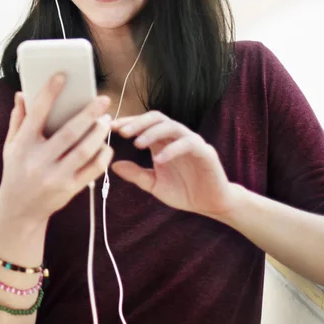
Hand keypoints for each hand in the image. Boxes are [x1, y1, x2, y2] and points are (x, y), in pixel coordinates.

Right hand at [0, 74, 113, 227]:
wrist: (19, 211)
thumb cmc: (16, 172)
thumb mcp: (10, 146)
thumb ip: (18, 120)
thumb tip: (21, 93)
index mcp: (22, 145)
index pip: (37, 114)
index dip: (49, 93)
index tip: (62, 76)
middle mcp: (38, 161)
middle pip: (68, 133)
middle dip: (88, 114)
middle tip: (103, 100)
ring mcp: (54, 177)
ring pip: (83, 151)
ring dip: (99, 134)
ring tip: (106, 121)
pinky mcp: (69, 189)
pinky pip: (92, 170)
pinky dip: (102, 156)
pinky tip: (106, 145)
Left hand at [110, 112, 231, 217]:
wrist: (212, 204)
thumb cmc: (185, 191)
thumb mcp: (154, 184)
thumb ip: (136, 174)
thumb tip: (113, 165)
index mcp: (163, 142)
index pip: (145, 123)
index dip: (128, 123)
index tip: (111, 128)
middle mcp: (176, 138)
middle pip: (157, 118)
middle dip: (138, 123)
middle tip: (122, 132)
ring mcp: (192, 142)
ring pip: (172, 126)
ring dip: (153, 132)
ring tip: (137, 144)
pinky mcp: (205, 152)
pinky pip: (188, 144)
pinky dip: (172, 150)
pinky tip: (158, 159)